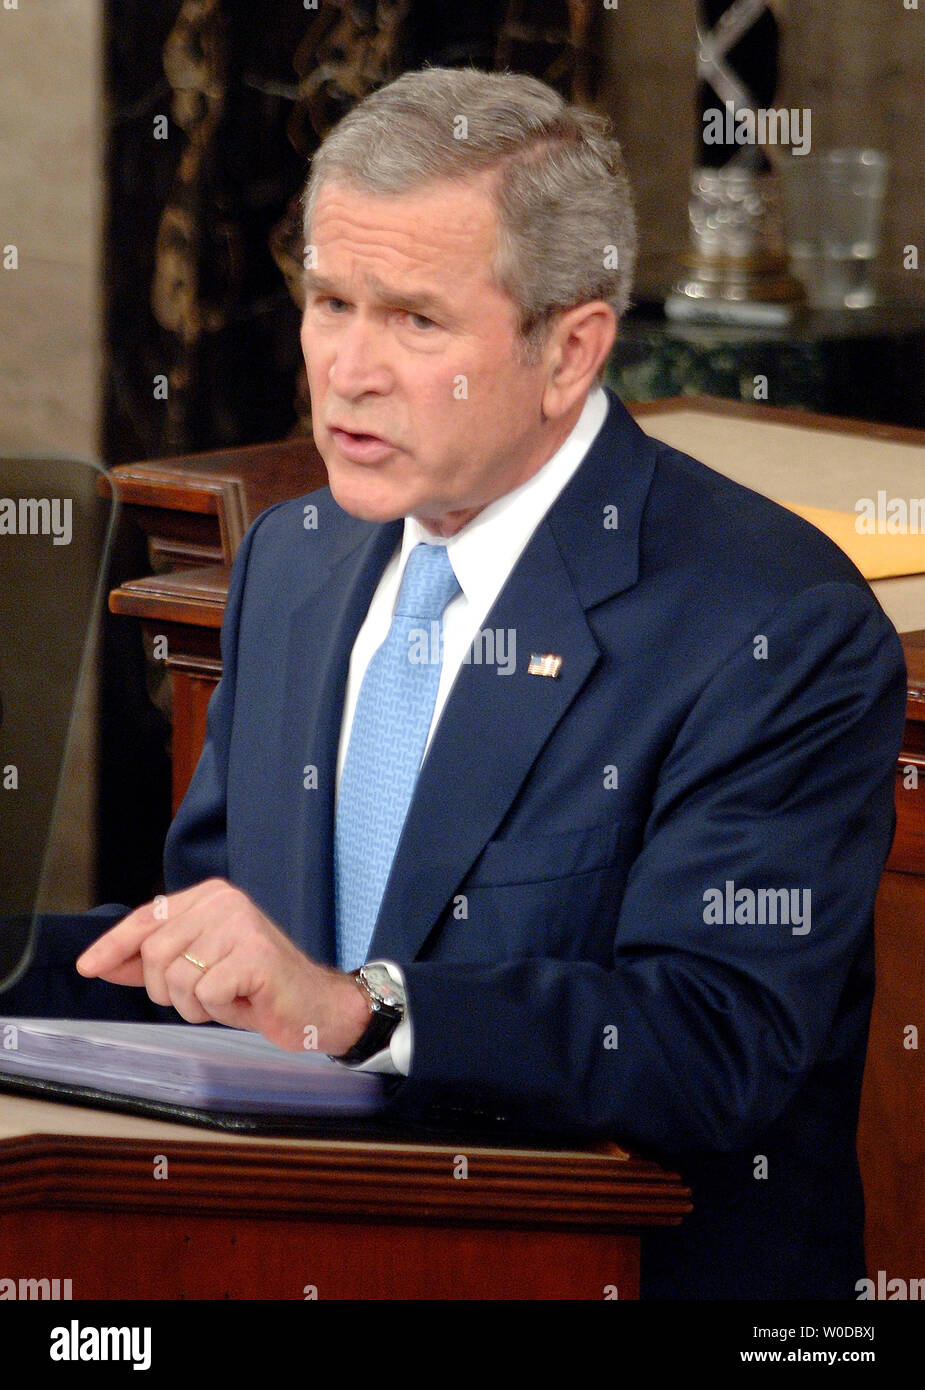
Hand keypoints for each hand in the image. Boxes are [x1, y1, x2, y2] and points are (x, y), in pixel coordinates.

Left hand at [75, 879, 370, 1053]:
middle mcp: (225, 902)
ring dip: (198, 1005)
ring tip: (230, 998)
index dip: (114, 945)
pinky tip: (246, 1003)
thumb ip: (154, 961)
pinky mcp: (255, 955)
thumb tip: (104, 962)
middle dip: (169, 990)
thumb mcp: (199, 969)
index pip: (147, 918)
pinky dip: (221, 1011)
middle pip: (155, 954)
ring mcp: (241, 926)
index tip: (89, 966)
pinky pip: (207, 994)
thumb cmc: (257, 988)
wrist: (316, 1006)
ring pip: (177, 979)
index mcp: (211, 897)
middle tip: (207, 996)